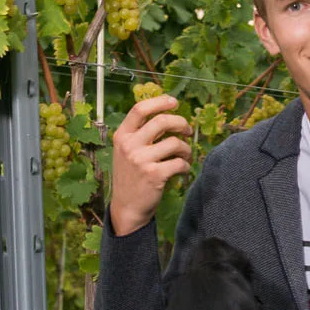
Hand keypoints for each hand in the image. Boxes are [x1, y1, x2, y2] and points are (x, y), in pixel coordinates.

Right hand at [109, 93, 192, 235]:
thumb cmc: (131, 176)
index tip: (174, 102)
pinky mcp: (154, 175)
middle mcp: (129, 145)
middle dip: (181, 123)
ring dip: (186, 148)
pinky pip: (180, 162)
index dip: (159, 102)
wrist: (127, 207)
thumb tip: (167, 115)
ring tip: (186, 155)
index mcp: (122, 136)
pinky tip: (183, 170)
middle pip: (162, 121)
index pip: (139, 109)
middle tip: (187, 130)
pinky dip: (186, 165)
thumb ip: (140, 134)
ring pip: (175, 142)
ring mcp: (141, 160)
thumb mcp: (126, 151)